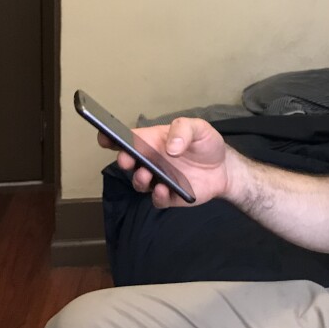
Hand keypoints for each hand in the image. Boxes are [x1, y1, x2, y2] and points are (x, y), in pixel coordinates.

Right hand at [97, 117, 229, 206]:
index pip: (127, 139)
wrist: (224, 168)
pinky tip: (166, 189)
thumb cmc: (206, 144)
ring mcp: (158, 179)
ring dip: (139, 179)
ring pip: (139, 182)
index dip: (111, 138)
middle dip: (123, 160)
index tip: (104, 138)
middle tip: (127, 159)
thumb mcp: (199, 128)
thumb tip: (170, 147)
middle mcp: (151, 160)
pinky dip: (159, 196)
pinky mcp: (169, 196)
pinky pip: (157, 199)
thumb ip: (184, 130)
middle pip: (128, 161)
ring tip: (147, 175)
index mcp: (153, 141)